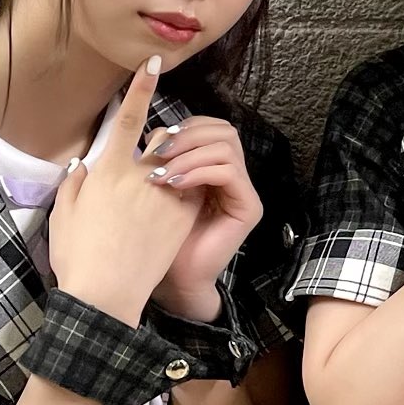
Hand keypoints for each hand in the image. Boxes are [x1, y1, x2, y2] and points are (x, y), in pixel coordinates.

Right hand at [47, 59, 199, 324]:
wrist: (106, 294)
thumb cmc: (78, 256)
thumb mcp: (64, 215)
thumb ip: (74, 184)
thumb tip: (82, 166)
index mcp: (107, 171)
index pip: (126, 119)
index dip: (141, 88)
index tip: (155, 63)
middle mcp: (140, 176)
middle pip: (161, 140)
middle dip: (162, 143)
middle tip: (155, 164)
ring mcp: (166, 195)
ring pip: (179, 165)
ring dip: (175, 169)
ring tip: (162, 194)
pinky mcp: (184, 215)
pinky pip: (190, 190)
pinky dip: (184, 191)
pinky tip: (172, 212)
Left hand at [143, 115, 262, 321]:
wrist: (170, 278)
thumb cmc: (157, 237)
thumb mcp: (157, 188)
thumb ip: (162, 158)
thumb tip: (155, 130)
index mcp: (213, 167)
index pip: (211, 127)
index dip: (186, 126)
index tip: (155, 140)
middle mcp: (234, 176)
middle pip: (224, 130)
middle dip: (188, 136)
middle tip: (159, 153)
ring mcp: (243, 192)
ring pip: (227, 147)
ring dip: (189, 156)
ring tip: (162, 174)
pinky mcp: (248, 208)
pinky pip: (229, 172)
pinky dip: (199, 172)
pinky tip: (174, 185)